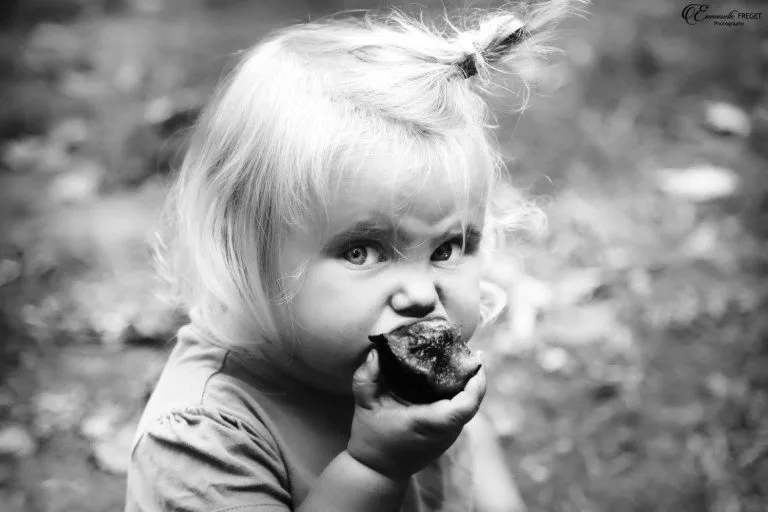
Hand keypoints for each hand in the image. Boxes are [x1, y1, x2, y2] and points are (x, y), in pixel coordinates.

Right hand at [347, 348, 486, 481]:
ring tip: (464, 358)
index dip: (476, 384)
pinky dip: (464, 393)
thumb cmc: (371, 437)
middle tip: (470, 351)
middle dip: (476, 376)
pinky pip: (462, 411)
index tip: (475, 361)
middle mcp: (445, 431)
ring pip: (470, 407)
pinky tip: (455, 376)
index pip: (465, 406)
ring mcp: (449, 435)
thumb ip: (367, 377)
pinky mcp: (448, 435)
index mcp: (429, 422)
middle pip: (474, 402)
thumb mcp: (364, 404)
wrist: (377, 470)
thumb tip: (376, 351)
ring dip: (471, 384)